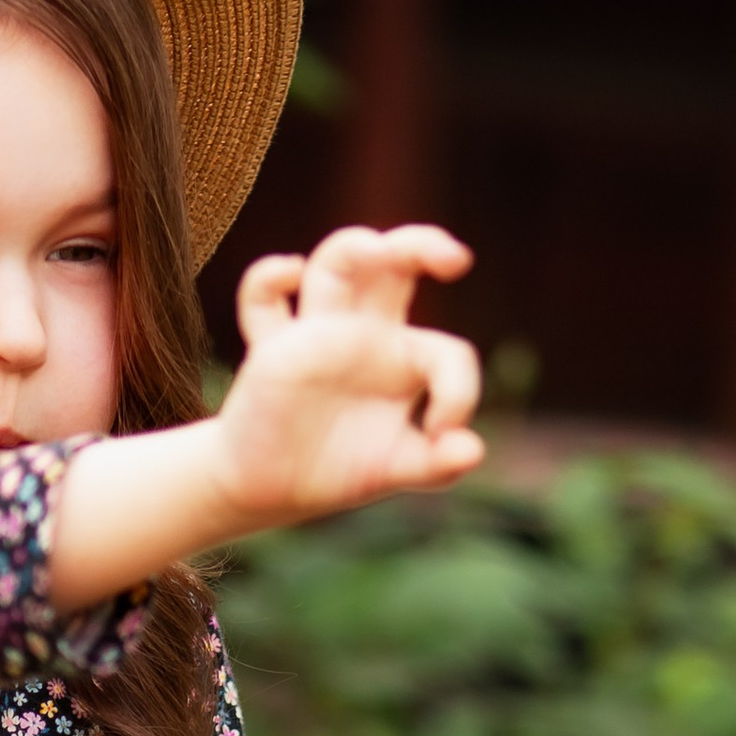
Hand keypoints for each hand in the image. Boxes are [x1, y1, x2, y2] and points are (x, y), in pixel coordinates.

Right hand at [211, 225, 483, 526]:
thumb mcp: (393, 469)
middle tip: (458, 260)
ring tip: (376, 251)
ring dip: (356, 247)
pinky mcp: (274, 348)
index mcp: (405, 358)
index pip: (448, 352)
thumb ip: (436, 464)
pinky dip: (270, 278)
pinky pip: (263, 299)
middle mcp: (366, 333)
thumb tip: (473, 449)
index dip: (457, 390)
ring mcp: (319, 333)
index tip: (441, 431)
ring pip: (337, 263)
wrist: (273, 488)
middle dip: (423, 246)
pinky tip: (291, 272)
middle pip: (397, 265)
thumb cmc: (337, 470)